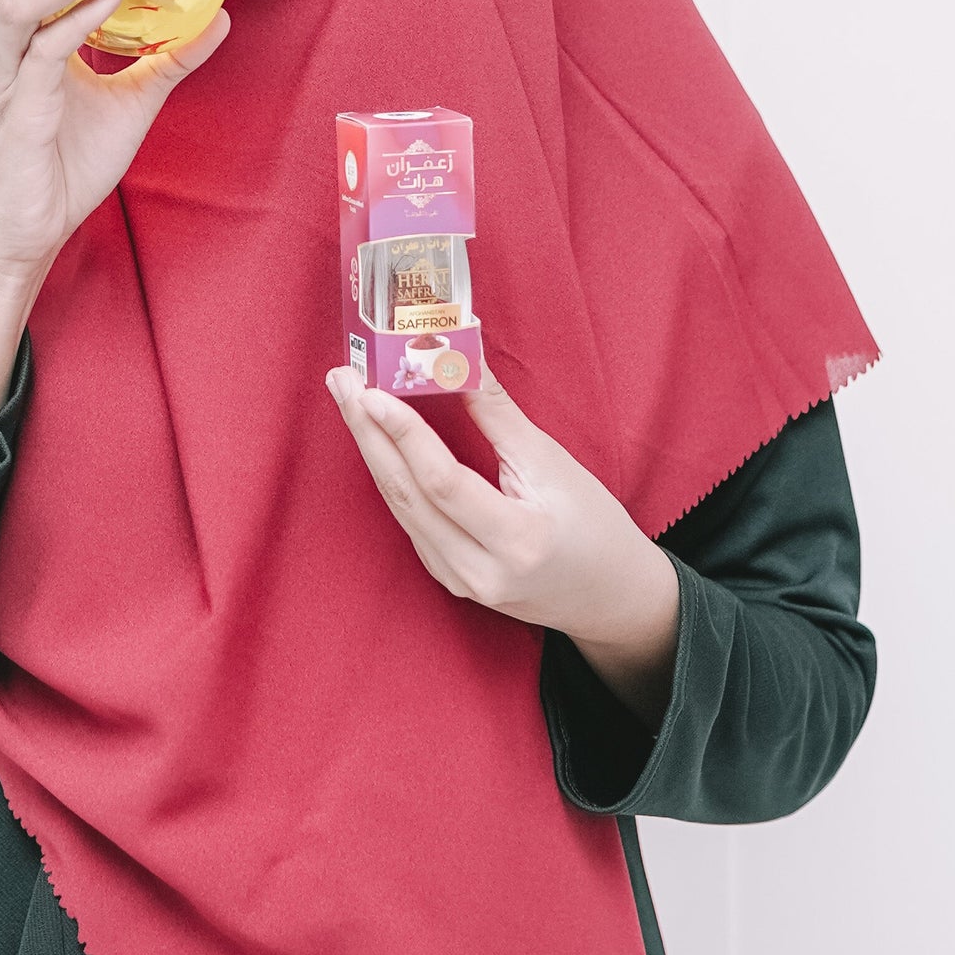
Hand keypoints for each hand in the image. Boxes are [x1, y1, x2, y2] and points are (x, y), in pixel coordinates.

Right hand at [0, 0, 227, 463]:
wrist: (30, 233)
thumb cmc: (62, 165)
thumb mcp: (132, 100)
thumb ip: (169, 54)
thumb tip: (221, 15)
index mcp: (19, 33)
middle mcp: (2, 45)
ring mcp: (7, 78)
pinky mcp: (21, 115)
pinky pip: (39, 54)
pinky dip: (71, 19)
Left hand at [324, 363, 681, 727]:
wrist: (612, 597)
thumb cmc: (595, 526)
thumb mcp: (553, 464)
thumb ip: (498, 415)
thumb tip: (459, 357)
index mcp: (518, 540)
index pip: (442, 482)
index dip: (404, 432)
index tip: (371, 389)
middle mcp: (479, 571)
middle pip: (407, 494)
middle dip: (368, 431)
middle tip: (342, 380)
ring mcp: (460, 581)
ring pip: (401, 508)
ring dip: (372, 450)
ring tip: (350, 399)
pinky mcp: (451, 580)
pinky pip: (411, 523)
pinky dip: (392, 477)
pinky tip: (377, 441)